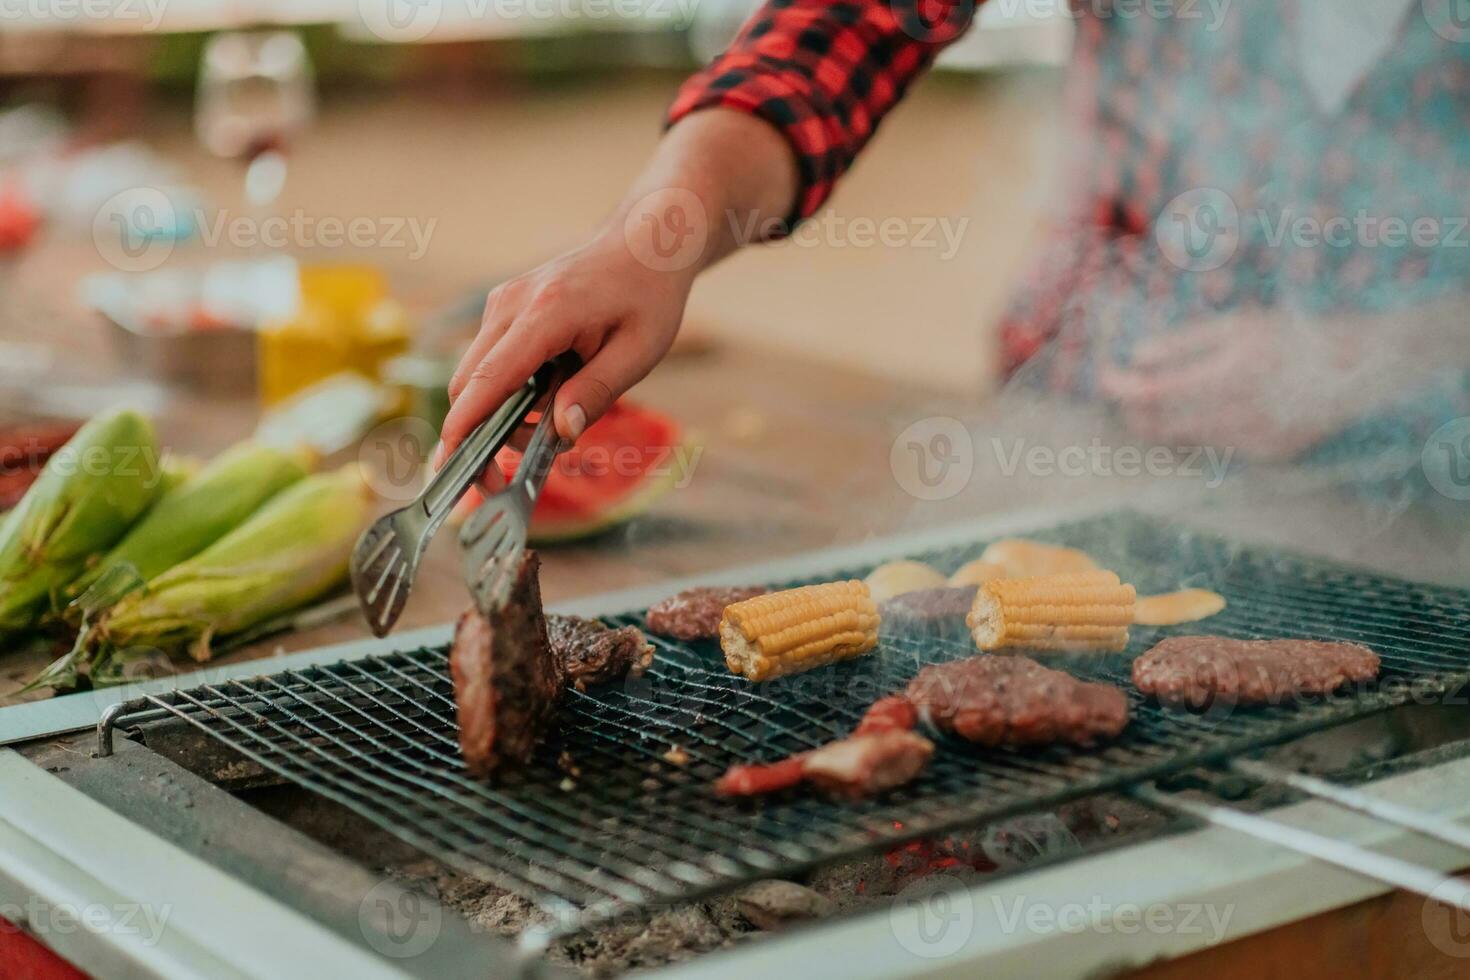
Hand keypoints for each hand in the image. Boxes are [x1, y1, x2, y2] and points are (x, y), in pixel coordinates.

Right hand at [438, 229, 694, 474]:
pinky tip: (546, 401)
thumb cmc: (647, 297)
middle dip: (477, 436)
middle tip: (507, 476)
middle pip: (467, 384)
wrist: (642, 246)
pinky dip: (505, 394)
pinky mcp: (503, 311)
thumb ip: (597, 392)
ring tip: (549, 430)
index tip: (452, 466)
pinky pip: (489, 363)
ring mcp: (502, 304)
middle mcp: (510, 305)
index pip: (488, 379)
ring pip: (474, 377)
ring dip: (497, 416)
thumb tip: (562, 432)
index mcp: (546, 313)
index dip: (465, 428)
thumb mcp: (638, 352)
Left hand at [1097, 311, 1369, 459]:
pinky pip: (1217, 447)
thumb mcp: (1237, 325)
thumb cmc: (1290, 336)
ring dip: (1162, 423)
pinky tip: (1202, 413)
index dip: (1123, 387)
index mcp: (1231, 373)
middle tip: (1121, 394)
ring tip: (1155, 401)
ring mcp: (1257, 440)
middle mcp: (1242, 412)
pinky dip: (1200, 432)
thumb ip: (1183, 343)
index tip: (1104, 376)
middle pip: (1163, 425)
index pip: (1156, 391)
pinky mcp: (1269, 455)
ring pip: (1187, 440)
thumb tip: (1137, 358)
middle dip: (1134, 411)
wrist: (1358, 367)